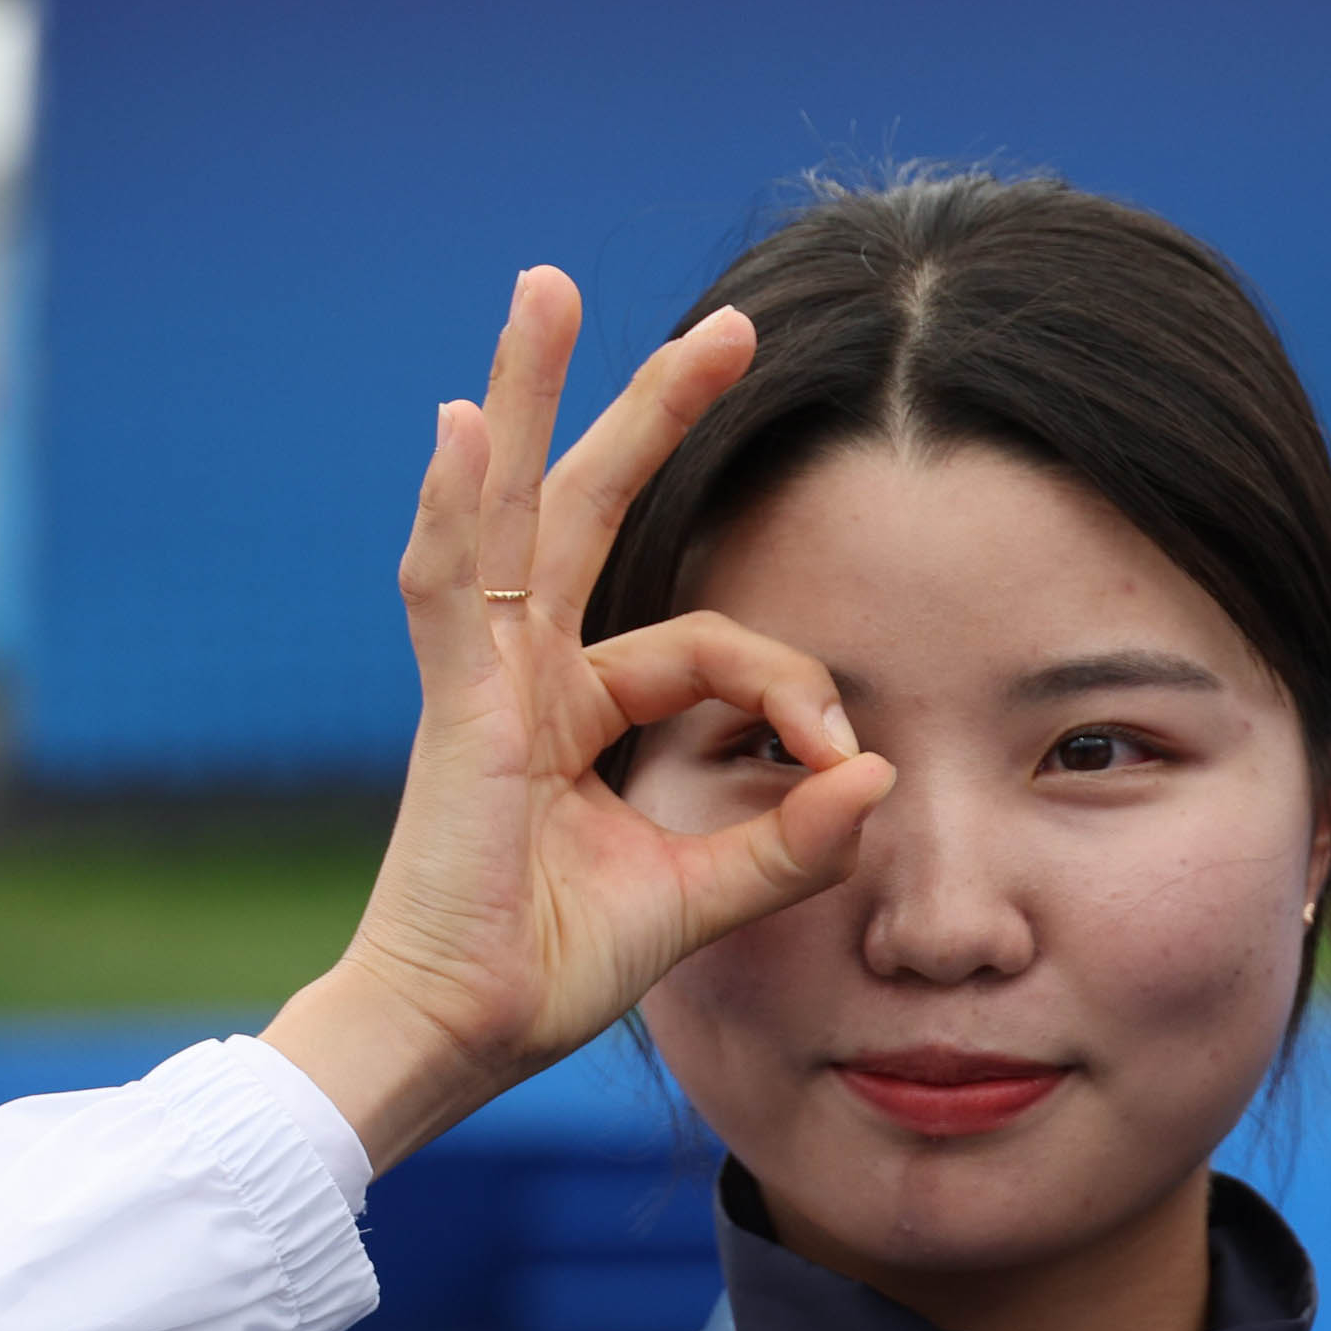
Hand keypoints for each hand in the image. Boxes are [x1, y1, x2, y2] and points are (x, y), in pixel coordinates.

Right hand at [262, 269, 893, 1171]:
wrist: (457, 1040)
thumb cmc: (548, 973)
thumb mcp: (699, 899)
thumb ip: (787, 843)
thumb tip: (878, 777)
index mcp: (578, 709)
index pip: (714, 649)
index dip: (794, 689)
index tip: (841, 761)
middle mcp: (527, 673)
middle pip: (595, 509)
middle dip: (657, 411)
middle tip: (729, 326)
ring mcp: (481, 681)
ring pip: (516, 508)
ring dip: (535, 395)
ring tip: (550, 290)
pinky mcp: (452, 712)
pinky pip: (452, 588)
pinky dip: (456, 504)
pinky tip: (467, 423)